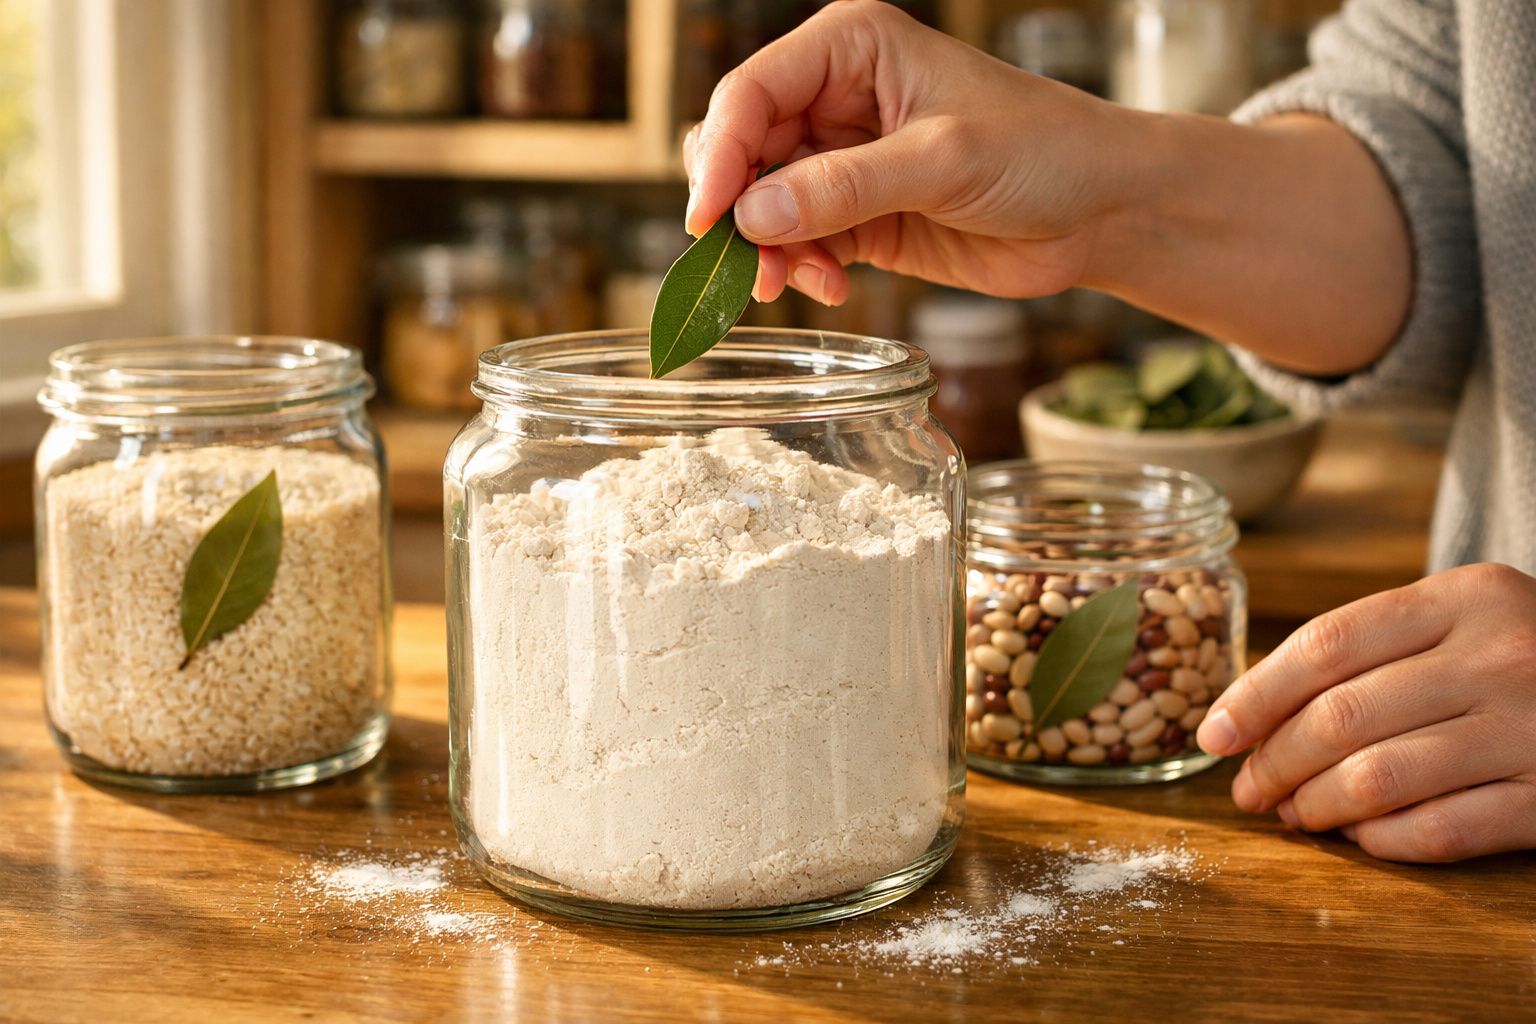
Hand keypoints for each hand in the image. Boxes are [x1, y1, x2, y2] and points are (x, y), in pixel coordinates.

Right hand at [682, 0, 1139, 304]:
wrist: (1100, 210)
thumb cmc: (1043, 151)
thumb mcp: (942, 159)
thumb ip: (844, 186)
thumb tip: (752, 215)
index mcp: (851, 48)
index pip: (752, 92)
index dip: (721, 155)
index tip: (709, 219)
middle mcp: (836, 98)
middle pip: (743, 150)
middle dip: (738, 210)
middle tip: (750, 264)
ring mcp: (843, 160)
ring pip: (761, 204)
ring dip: (769, 250)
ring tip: (800, 283)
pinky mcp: (857, 215)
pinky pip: (798, 242)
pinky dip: (802, 269)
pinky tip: (835, 288)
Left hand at [1197, 563, 1535, 861]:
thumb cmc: (1527, 655)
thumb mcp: (1466, 618)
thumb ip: (1375, 649)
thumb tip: (1257, 718)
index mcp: (1466, 597)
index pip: (1325, 644)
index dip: (1255, 695)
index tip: (1213, 734)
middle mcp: (1502, 656)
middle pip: (1341, 715)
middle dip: (1275, 761)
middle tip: (1248, 790)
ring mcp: (1534, 729)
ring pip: (1380, 777)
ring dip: (1318, 806)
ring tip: (1295, 815)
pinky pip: (1444, 831)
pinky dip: (1386, 842)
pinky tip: (1362, 839)